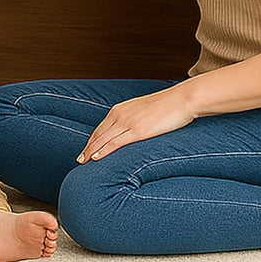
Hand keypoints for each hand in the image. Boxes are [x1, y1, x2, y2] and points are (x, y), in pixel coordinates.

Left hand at [77, 86, 195, 162]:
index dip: (92, 139)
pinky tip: (95, 158)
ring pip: (102, 139)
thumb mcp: (145, 109)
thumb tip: (134, 129)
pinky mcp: (137, 131)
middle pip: (98, 133)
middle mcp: (121, 113)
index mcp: (122, 108)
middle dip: (87, 147)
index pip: (101, 127)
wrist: (182, 99)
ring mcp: (128, 122)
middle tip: (79, 159)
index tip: (86, 149)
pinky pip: (115, 143)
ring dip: (90, 151)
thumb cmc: (168, 105)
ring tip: (82, 162)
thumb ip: (135, 118)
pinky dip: (103, 151)